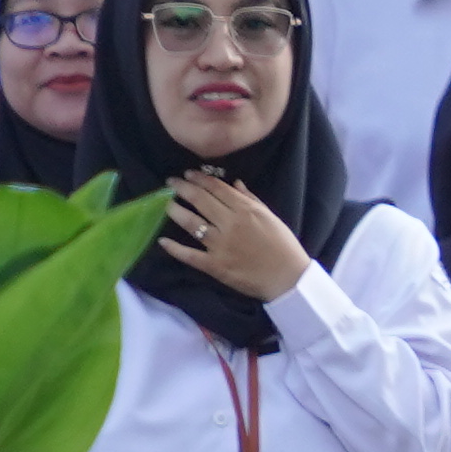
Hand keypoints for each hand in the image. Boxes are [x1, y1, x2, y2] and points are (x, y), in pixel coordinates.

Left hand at [159, 168, 312, 306]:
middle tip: (171, 182)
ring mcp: (220, 245)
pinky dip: (174, 249)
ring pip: (191, 223)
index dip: (199, 179)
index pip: (217, 188)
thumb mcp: (270, 216)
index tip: (187, 174)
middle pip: (200, 200)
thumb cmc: (283, 245)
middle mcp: (230, 224)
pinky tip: (162, 241)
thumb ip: (251, 199)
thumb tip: (234, 182)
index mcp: (245, 210)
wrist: (288, 277)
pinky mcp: (215, 265)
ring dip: (175, 211)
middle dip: (182, 188)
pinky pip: (190, 255)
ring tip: (167, 204)